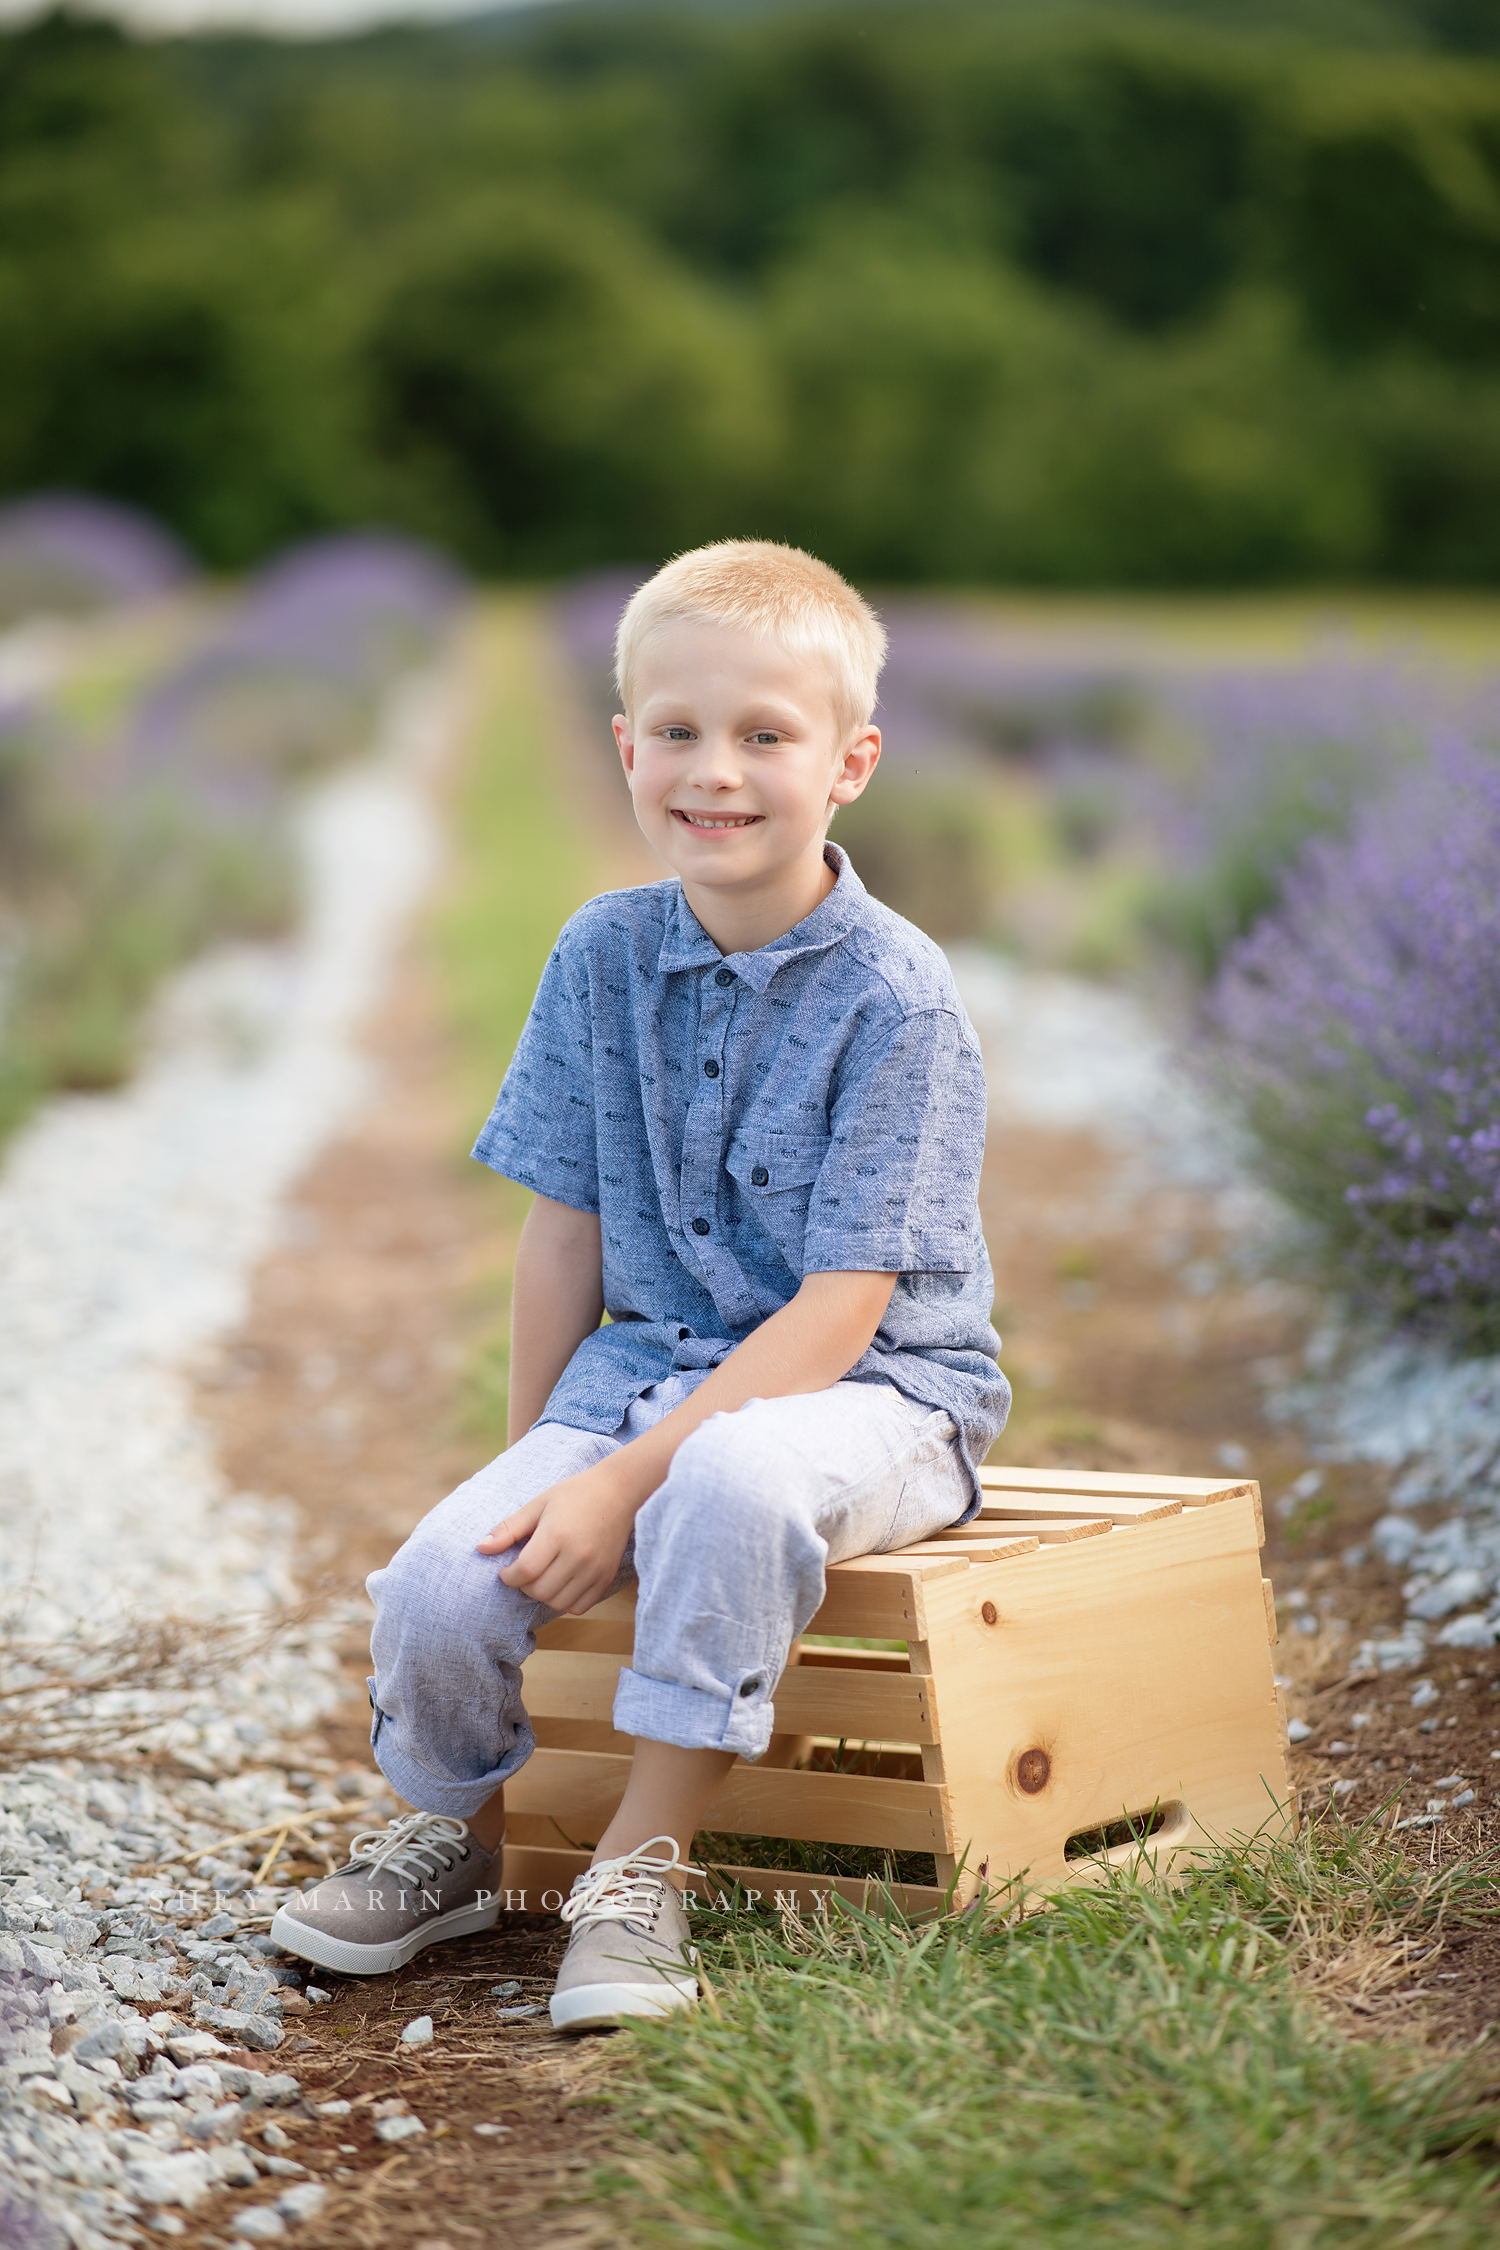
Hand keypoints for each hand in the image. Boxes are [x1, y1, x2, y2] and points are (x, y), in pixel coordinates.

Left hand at [476, 1456, 640, 1614]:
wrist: (619, 1492)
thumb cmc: (574, 1494)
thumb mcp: (538, 1504)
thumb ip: (509, 1529)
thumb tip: (481, 1548)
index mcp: (557, 1535)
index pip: (525, 1571)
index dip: (509, 1576)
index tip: (507, 1570)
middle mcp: (577, 1555)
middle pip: (540, 1591)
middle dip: (524, 1586)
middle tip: (525, 1571)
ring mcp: (594, 1569)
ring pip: (558, 1603)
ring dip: (543, 1594)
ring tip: (542, 1576)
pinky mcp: (606, 1577)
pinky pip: (579, 1606)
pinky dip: (565, 1601)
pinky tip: (561, 1582)